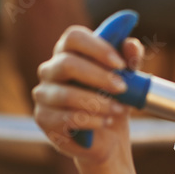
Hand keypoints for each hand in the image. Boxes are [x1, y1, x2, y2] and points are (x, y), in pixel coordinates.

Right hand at [34, 26, 145, 163]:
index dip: (97, 47)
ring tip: (118, 110)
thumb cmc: (114, 98)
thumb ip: (131, 58)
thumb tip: (130, 44)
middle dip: (99, 76)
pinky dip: (90, 121)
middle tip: (122, 87)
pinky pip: (65, 118)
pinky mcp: (43, 118)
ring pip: (66, 94)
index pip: (73, 37)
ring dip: (97, 102)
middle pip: (67, 64)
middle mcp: (50, 69)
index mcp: (68, 51)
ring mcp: (43, 94)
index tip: (120, 63)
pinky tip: (105, 122)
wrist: (107, 136)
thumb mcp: (128, 77)